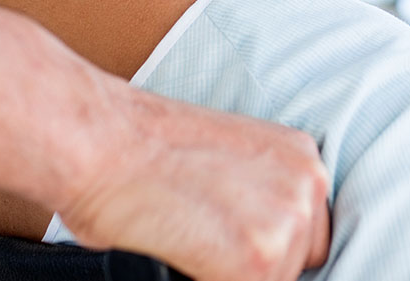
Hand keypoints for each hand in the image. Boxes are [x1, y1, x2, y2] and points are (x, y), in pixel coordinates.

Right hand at [60, 88, 329, 280]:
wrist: (101, 142)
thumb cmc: (142, 150)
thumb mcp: (229, 161)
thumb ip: (259, 197)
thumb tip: (257, 241)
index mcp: (301, 156)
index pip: (308, 231)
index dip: (271, 250)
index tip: (235, 247)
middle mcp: (306, 184)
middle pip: (299, 262)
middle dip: (256, 265)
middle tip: (209, 244)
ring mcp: (287, 223)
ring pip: (272, 279)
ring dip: (232, 274)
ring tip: (190, 244)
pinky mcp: (257, 261)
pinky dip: (208, 280)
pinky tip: (183, 258)